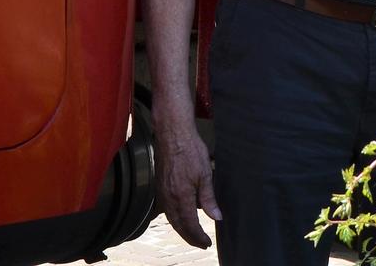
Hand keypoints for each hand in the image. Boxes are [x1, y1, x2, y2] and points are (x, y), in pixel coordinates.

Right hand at [155, 118, 220, 247]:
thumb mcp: (205, 174)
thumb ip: (209, 198)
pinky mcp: (159, 184)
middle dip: (189, 237)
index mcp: (181, 196)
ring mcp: (161, 191)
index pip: (190, 225)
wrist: (172, 133)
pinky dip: (173, 217)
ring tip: (192, 233)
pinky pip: (165, 208)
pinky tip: (179, 215)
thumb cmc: (189, 150)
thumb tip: (216, 217)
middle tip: (200, 243)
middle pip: (178, 225)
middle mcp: (168, 197)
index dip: (198, 237)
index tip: (207, 242)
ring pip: (170, 218)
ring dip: (181, 228)